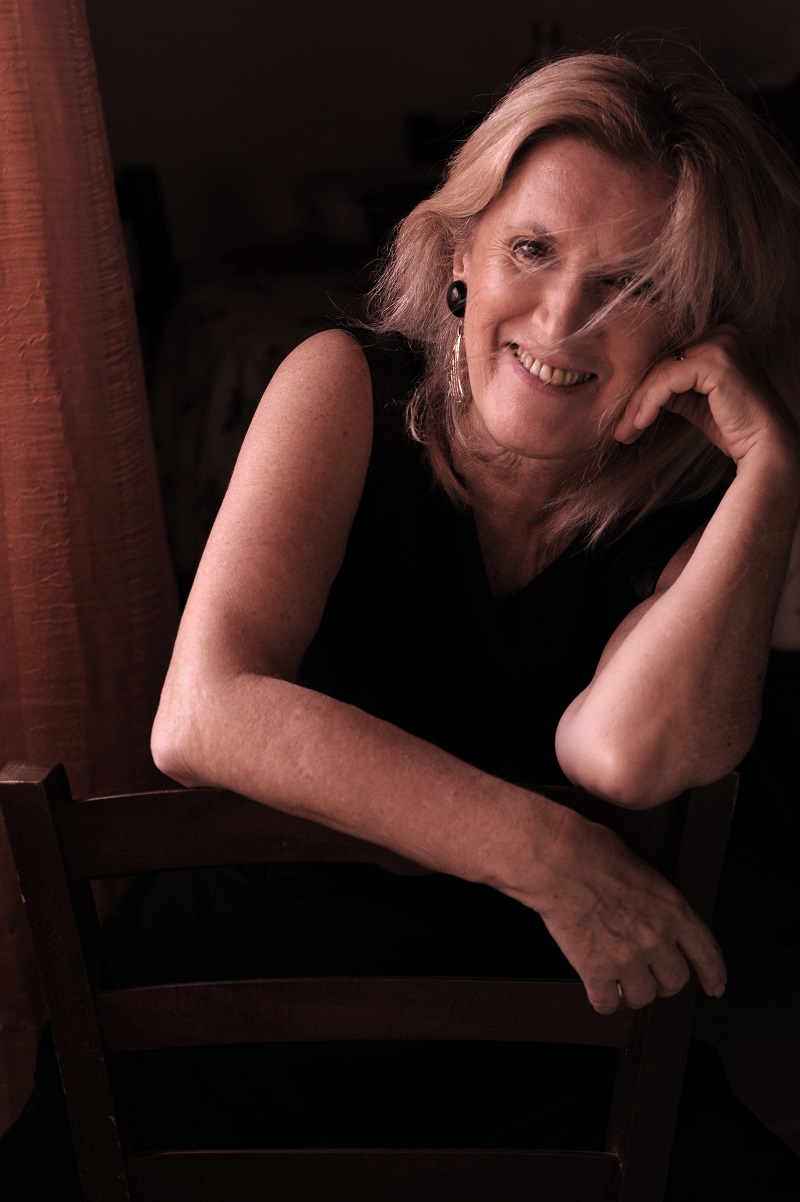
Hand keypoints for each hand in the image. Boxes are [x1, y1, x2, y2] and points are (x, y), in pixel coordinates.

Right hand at [532, 811, 726, 1014]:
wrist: (558, 860)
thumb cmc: (592, 853)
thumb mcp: (642, 871)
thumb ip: (654, 903)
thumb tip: (650, 916)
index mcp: (672, 909)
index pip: (706, 952)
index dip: (713, 975)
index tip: (714, 987)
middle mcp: (656, 937)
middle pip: (675, 982)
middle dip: (661, 981)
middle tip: (646, 974)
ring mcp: (627, 957)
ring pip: (643, 998)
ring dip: (632, 992)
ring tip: (619, 980)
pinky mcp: (595, 970)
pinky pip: (607, 1004)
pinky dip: (603, 999)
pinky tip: (598, 987)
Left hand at [614, 325, 797, 465]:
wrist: (766, 447)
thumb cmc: (733, 426)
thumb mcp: (695, 400)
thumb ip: (672, 386)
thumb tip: (635, 390)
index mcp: (720, 334)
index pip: (669, 356)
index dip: (642, 386)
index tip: (624, 416)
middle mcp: (723, 331)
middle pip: (661, 361)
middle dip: (635, 397)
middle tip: (618, 428)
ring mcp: (721, 343)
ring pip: (659, 371)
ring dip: (636, 405)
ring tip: (623, 432)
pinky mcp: (715, 362)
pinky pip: (667, 380)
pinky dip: (648, 404)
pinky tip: (638, 425)